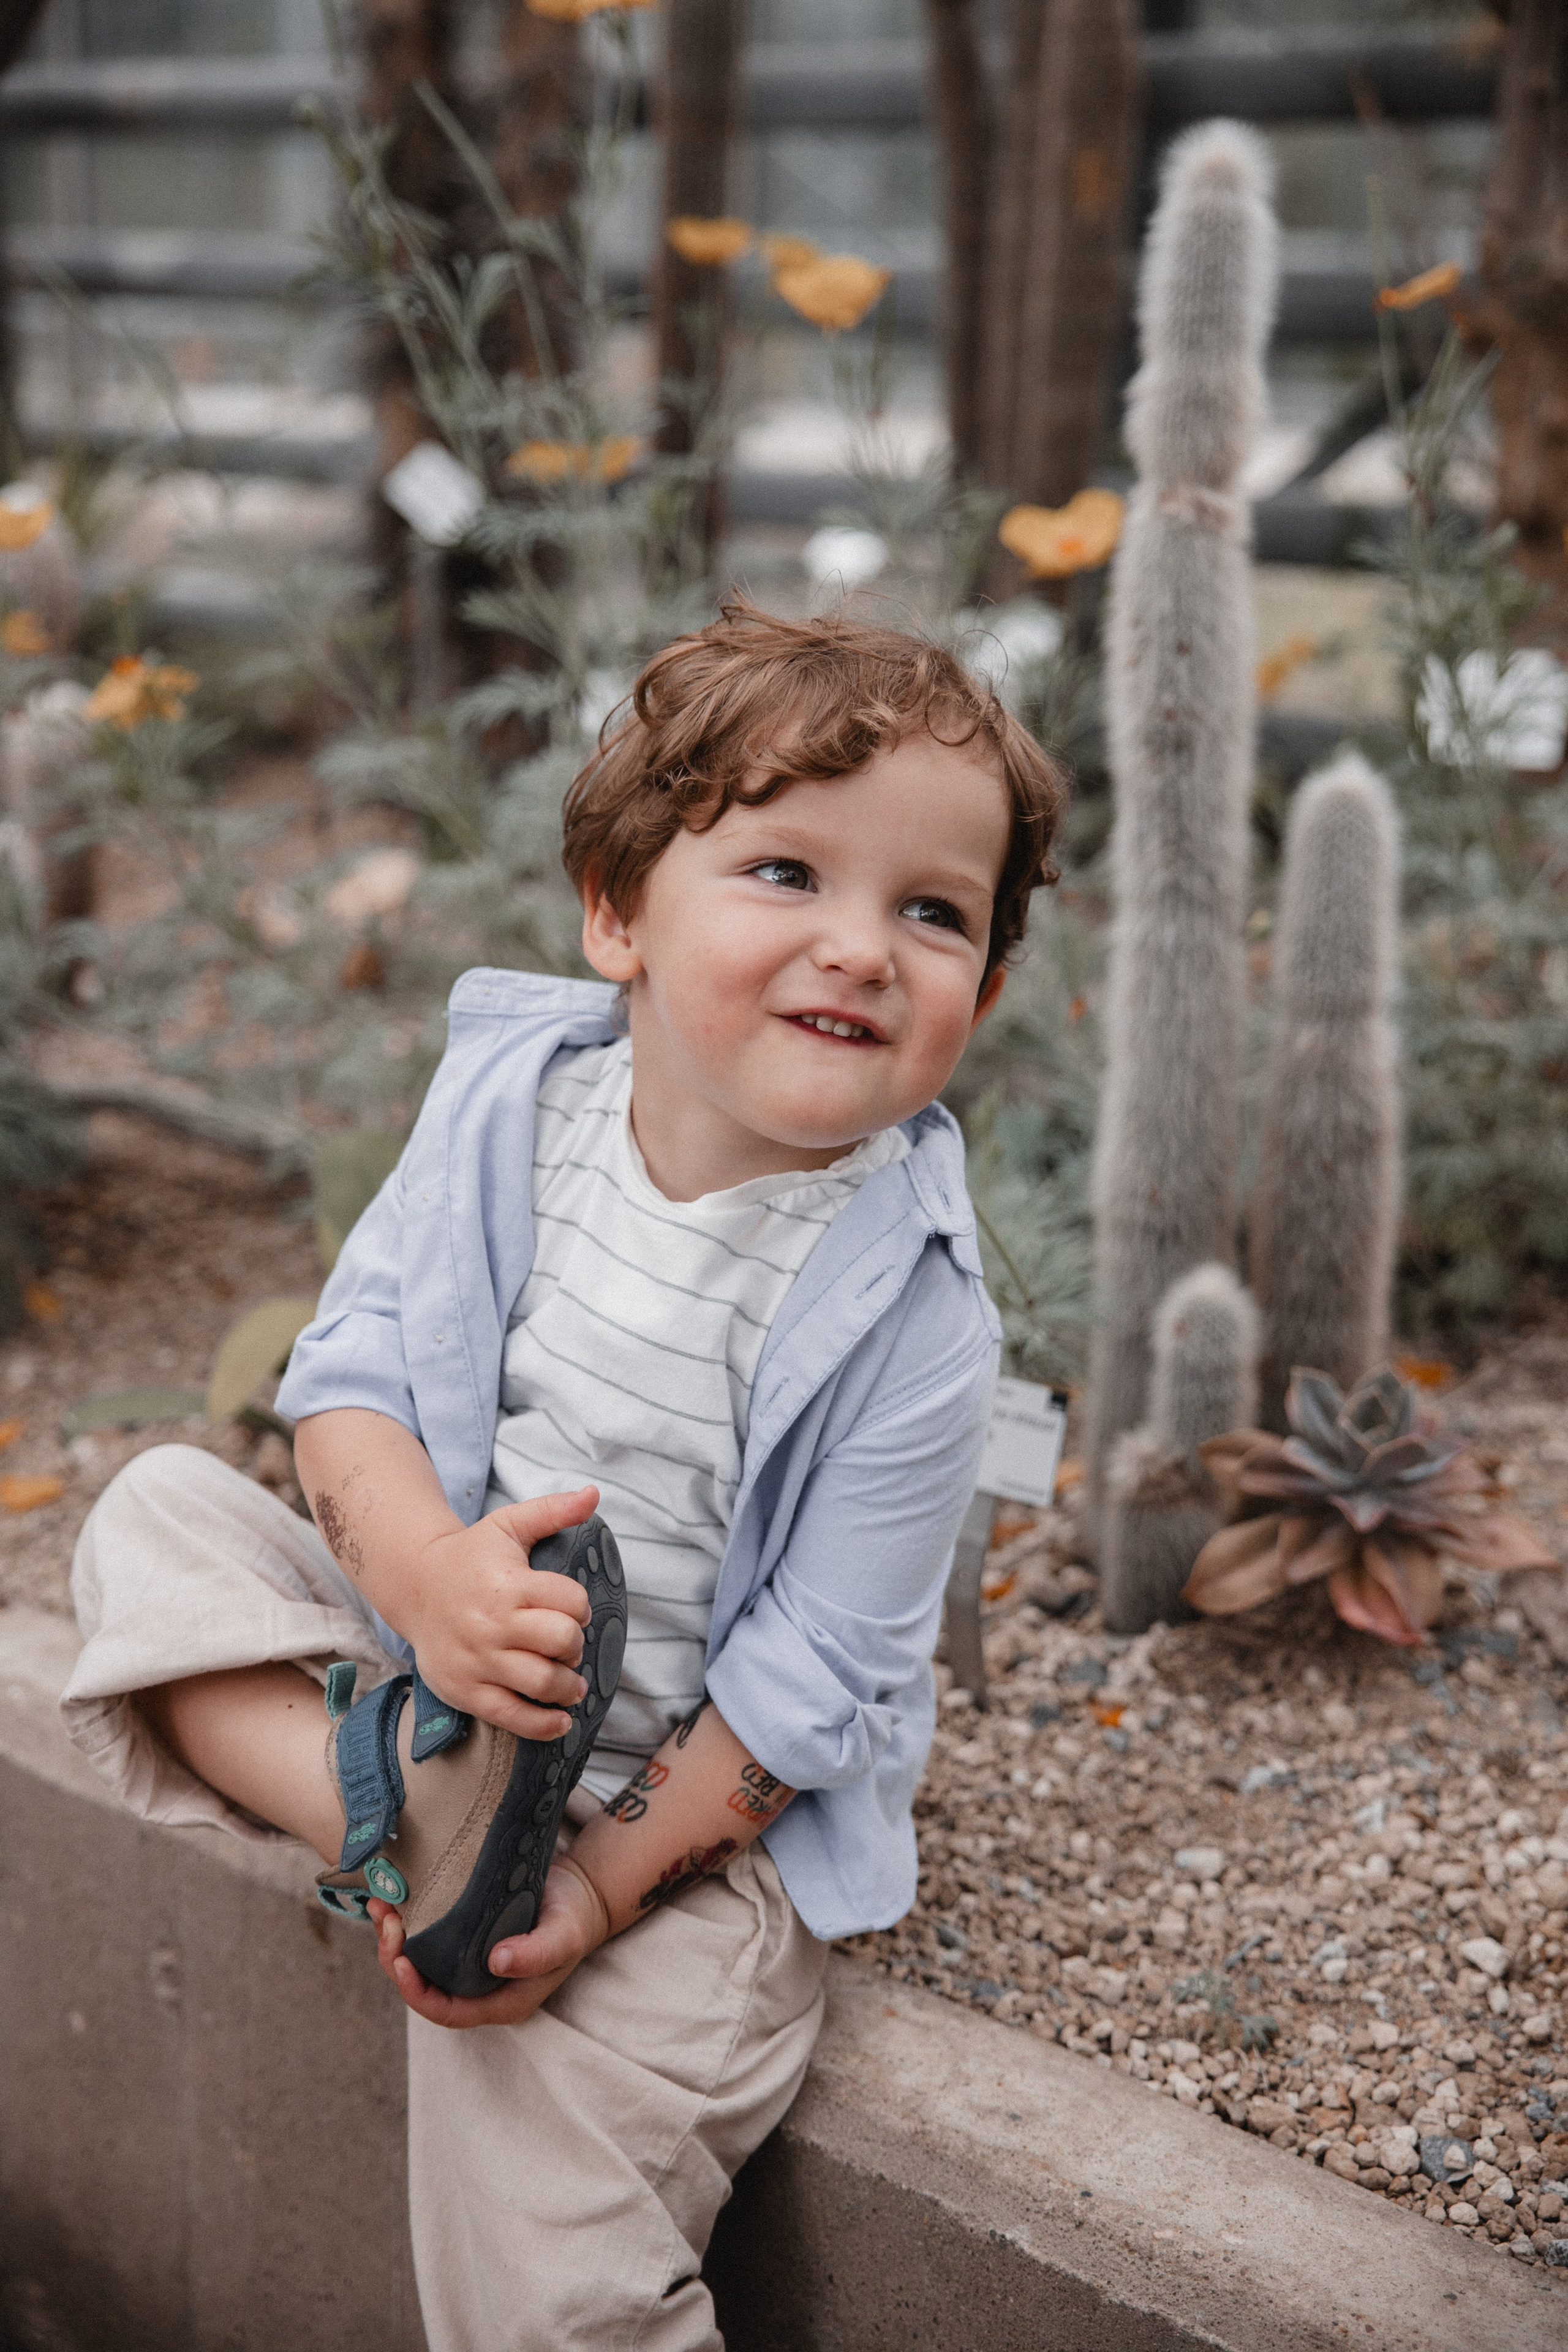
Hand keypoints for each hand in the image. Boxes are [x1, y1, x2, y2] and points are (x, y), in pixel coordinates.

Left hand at [367, 1858, 609, 2030]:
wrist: (580, 1893)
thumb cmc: (574, 1918)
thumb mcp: (564, 1935)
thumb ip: (537, 1953)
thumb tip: (495, 1963)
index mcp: (499, 2001)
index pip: (447, 2011)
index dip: (417, 1993)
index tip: (400, 1961)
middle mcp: (477, 1990)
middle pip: (423, 1988)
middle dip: (395, 1959)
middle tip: (387, 1920)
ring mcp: (467, 1966)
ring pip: (418, 1964)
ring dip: (393, 1940)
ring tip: (381, 1906)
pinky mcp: (462, 1940)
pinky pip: (425, 1940)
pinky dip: (406, 1922)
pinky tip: (395, 1898)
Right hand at [392, 1486, 599, 1739]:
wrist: (415, 1585)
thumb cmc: (471, 1556)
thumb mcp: (508, 1525)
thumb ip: (552, 1510)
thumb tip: (594, 1493)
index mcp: (509, 1584)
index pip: (572, 1602)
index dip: (582, 1607)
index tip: (575, 1611)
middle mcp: (493, 1624)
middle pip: (562, 1642)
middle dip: (575, 1645)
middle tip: (568, 1645)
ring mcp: (478, 1660)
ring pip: (542, 1682)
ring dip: (569, 1687)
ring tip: (571, 1683)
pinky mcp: (465, 1690)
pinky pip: (510, 1716)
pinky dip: (542, 1725)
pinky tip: (560, 1722)